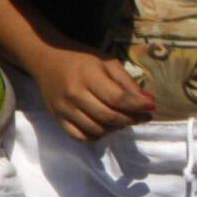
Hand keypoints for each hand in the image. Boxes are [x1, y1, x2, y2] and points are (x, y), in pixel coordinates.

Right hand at [32, 43, 153, 141]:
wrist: (45, 59)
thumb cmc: (80, 59)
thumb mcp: (106, 62)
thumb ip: (126, 82)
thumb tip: (148, 102)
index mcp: (87, 76)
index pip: (117, 98)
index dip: (138, 106)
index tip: (151, 107)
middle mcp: (74, 95)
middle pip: (109, 116)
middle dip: (131, 119)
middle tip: (142, 116)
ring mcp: (64, 109)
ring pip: (97, 130)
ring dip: (116, 128)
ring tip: (123, 120)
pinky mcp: (57, 118)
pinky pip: (80, 137)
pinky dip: (96, 136)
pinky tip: (104, 127)